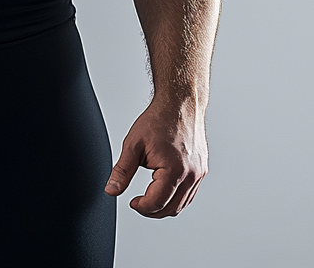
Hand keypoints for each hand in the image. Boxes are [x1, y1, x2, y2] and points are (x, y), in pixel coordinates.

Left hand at [104, 99, 207, 217]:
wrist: (179, 103)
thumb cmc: (158, 120)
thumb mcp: (133, 144)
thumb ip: (122, 171)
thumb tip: (111, 190)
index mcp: (174, 171)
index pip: (157, 203)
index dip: (141, 207)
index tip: (132, 202)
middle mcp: (190, 175)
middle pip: (172, 209)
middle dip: (152, 210)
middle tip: (138, 203)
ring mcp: (198, 173)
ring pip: (183, 204)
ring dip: (165, 206)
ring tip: (149, 197)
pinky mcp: (201, 169)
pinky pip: (190, 194)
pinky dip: (176, 197)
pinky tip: (164, 190)